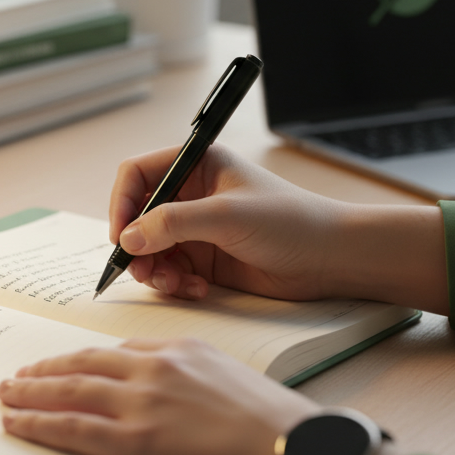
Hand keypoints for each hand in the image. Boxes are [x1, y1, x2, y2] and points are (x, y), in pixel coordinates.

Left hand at [0, 337, 319, 454]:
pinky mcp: (133, 442)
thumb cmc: (281, 430)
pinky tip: (17, 425)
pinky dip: (37, 424)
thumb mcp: (237, 383)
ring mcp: (141, 403)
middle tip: (21, 374)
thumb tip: (179, 400)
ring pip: (69, 391)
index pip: (120, 349)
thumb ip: (198, 382)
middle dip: (48, 369)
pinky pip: (71, 428)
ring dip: (31, 393)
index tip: (68, 363)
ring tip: (8, 395)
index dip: (85, 359)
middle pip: (85, 363)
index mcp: (182, 350)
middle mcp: (155, 368)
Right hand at [109, 145, 448, 313]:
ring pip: (150, 249)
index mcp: (197, 165)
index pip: (137, 176)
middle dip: (137, 246)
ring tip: (174, 284)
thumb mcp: (227, 216)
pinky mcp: (206, 260)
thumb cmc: (291, 222)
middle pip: (138, 217)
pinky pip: (170, 271)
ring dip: (155, 270)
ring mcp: (197, 229)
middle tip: (145, 270)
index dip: (122, 204)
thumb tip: (129, 238)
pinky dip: (175, 284)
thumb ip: (173, 223)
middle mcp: (192, 194)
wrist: (332, 259)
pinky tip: (197, 289)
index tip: (122, 236)